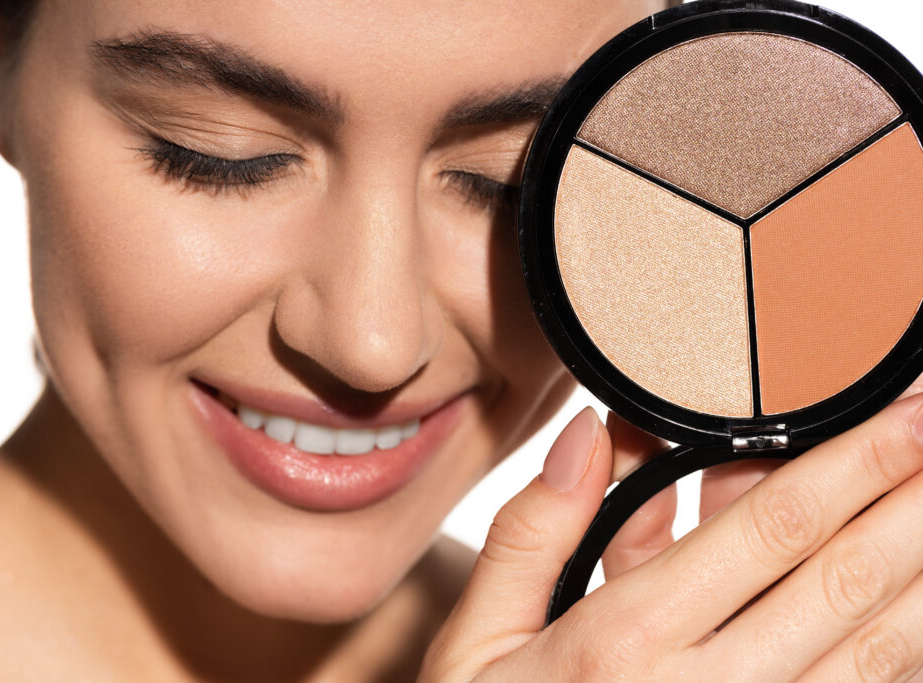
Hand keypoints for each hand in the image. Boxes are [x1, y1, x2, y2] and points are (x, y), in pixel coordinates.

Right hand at [420, 390, 922, 681]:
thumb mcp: (479, 642)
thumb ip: (531, 534)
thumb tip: (587, 436)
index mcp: (626, 640)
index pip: (767, 531)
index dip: (848, 465)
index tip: (899, 416)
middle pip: (842, 580)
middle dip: (910, 500)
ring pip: (877, 650)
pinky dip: (901, 650)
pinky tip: (918, 605)